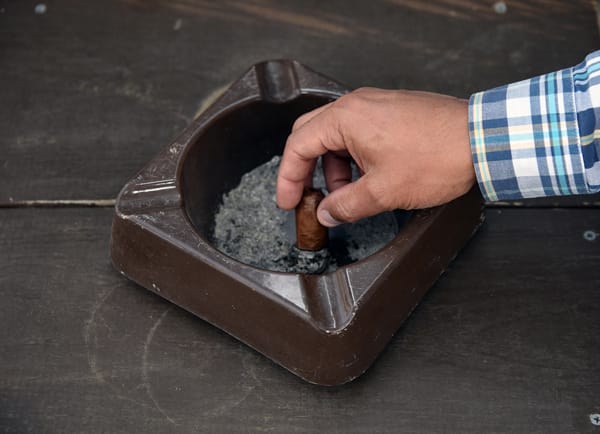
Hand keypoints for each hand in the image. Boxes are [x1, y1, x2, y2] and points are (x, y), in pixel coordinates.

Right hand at [276, 87, 474, 226]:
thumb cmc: (437, 157)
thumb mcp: (383, 191)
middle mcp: (356, 105)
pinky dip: (352, 157)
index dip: (288, 178)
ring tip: (348, 195)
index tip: (289, 201)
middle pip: (310, 135)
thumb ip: (346, 205)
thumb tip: (327, 213)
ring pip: (335, 136)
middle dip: (305, 169)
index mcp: (345, 118)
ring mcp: (375, 105)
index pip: (298, 145)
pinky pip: (357, 132)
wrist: (482, 139)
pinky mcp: (391, 111)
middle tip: (307, 197)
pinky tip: (366, 179)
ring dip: (334, 167)